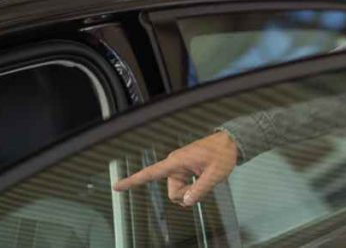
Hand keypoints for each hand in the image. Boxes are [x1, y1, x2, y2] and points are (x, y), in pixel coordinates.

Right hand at [113, 130, 237, 206]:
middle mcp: (174, 164)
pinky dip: (192, 187)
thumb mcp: (215, 174)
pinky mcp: (183, 169)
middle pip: (172, 192)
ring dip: (191, 191)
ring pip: (178, 191)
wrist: (229, 143)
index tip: (116, 186)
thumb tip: (186, 201)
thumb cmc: (222, 153)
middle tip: (204, 184)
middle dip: (187, 195)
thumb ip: (200, 189)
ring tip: (205, 178)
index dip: (132, 180)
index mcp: (177, 162)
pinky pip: (183, 186)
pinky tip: (202, 177)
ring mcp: (179, 167)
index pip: (150, 173)